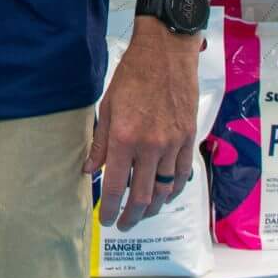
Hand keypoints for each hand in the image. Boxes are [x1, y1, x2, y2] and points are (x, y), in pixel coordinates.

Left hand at [83, 29, 199, 230]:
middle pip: (143, 196)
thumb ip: (100, 143)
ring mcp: (172, 144)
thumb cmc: (132, 75)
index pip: (115, 185)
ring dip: (153, 208)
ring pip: (165, 190)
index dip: (108, 208)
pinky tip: (166, 195)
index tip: (104, 219)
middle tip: (123, 224)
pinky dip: (174, 190)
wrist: (166, 53)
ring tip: (143, 214)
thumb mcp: (107, 106)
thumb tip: (89, 169)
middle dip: (131, 216)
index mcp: (124, 138)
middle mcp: (149, 146)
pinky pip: (183, 174)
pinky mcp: (188, 139)